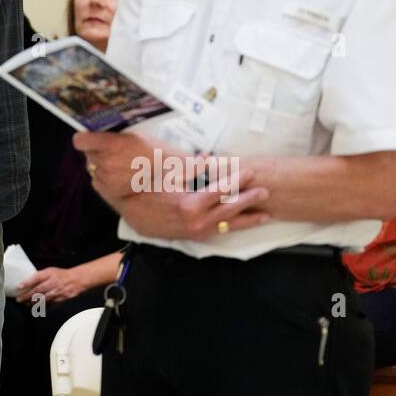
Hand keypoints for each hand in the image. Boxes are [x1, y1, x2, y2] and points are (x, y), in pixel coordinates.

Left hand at [17, 266, 84, 304]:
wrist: (76, 280)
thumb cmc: (61, 275)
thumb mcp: (50, 271)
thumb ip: (40, 276)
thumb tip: (27, 282)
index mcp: (49, 273)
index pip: (36, 277)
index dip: (27, 282)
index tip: (19, 286)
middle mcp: (53, 282)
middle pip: (38, 290)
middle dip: (27, 295)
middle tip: (19, 299)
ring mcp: (57, 291)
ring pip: (43, 298)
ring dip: (33, 302)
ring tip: (25, 304)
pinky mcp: (61, 298)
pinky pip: (50, 303)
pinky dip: (42, 305)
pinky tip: (36, 307)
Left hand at [72, 129, 156, 202]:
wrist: (167, 178)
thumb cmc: (155, 153)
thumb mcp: (136, 135)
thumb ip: (115, 133)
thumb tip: (99, 127)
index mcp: (112, 144)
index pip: (81, 141)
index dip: (85, 139)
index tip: (89, 138)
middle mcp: (106, 161)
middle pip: (89, 153)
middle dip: (98, 152)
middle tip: (114, 153)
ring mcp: (106, 177)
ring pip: (94, 167)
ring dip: (103, 166)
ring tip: (121, 166)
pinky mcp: (107, 189)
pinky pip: (98, 180)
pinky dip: (105, 179)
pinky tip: (120, 177)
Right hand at [116, 174, 269, 240]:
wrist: (130, 211)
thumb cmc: (146, 189)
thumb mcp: (168, 175)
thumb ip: (192, 168)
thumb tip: (209, 159)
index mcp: (191, 204)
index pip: (222, 190)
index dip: (238, 180)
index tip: (250, 173)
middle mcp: (197, 221)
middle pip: (230, 209)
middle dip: (249, 200)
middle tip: (264, 192)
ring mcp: (195, 231)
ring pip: (227, 226)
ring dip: (247, 219)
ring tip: (265, 216)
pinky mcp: (192, 236)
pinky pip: (216, 232)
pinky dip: (230, 227)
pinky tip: (239, 224)